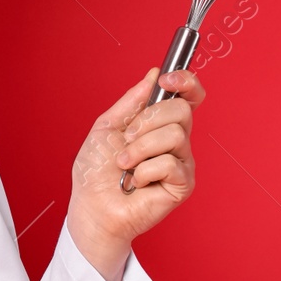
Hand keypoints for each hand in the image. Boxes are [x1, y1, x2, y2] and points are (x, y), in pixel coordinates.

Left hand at [67, 67, 204, 280]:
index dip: (186, 82)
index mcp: (159, 124)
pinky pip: (171, 163)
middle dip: (147, 121)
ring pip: (176, 134)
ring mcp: (182, 162)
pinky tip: (137, 183)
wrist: (92, 206)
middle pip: (182, 110)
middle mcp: (176, 140)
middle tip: (126, 140)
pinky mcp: (183, 184)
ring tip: (125, 165)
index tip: (167, 79)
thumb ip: (131, 101)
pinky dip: (145, 171)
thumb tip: (153, 74)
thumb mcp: (107, 126)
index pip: (189, 96)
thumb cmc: (96, 171)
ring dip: (140, 148)